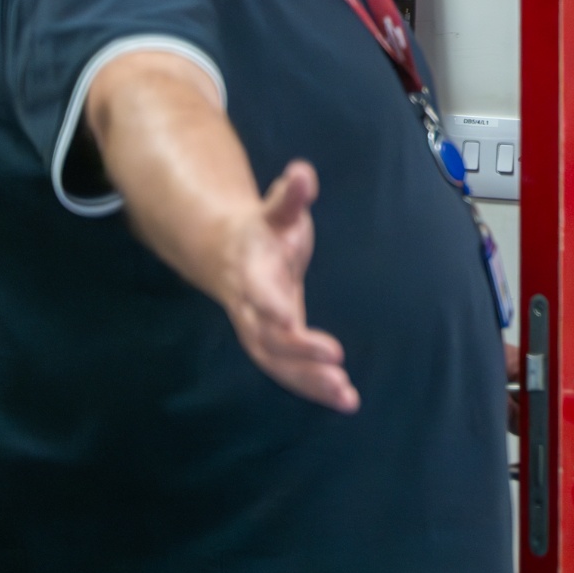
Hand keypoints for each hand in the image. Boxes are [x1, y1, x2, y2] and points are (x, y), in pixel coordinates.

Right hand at [209, 160, 358, 413]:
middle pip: (267, 336)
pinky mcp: (273, 344)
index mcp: (251, 270)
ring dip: (309, 381)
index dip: (270, 304)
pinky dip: (313, 386)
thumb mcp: (278, 209)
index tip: (288, 318)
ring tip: (345, 395)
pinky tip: (345, 399)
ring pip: (277, 362)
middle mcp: (251, 306)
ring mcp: (259, 328)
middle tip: (336, 361)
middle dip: (298, 352)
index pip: (258, 290)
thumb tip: (302, 174)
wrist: (228, 252)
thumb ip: (290, 196)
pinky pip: (288, 371)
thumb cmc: (264, 229)